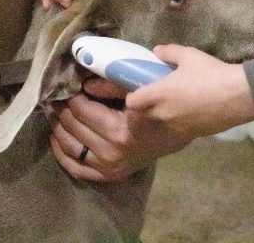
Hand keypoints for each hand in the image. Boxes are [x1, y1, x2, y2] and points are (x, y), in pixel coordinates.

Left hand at [48, 77, 191, 180]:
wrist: (202, 117)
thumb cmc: (176, 93)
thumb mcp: (147, 81)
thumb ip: (113, 83)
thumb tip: (86, 82)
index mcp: (122, 130)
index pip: (81, 108)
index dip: (69, 92)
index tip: (63, 82)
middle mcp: (114, 151)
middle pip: (73, 125)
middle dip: (60, 108)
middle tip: (52, 94)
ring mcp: (114, 165)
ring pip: (71, 146)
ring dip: (57, 127)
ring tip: (51, 110)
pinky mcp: (115, 173)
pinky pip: (79, 168)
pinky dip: (63, 154)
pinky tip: (55, 138)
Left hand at [126, 45, 253, 136]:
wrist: (239, 96)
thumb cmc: (212, 73)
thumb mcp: (189, 56)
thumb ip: (169, 52)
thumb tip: (156, 51)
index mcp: (159, 93)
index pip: (131, 102)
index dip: (132, 97)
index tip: (139, 90)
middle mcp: (163, 113)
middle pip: (141, 116)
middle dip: (143, 109)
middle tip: (153, 98)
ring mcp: (177, 126)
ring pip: (158, 125)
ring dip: (159, 117)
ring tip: (170, 106)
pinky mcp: (190, 134)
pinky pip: (175, 130)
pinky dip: (175, 123)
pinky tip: (186, 113)